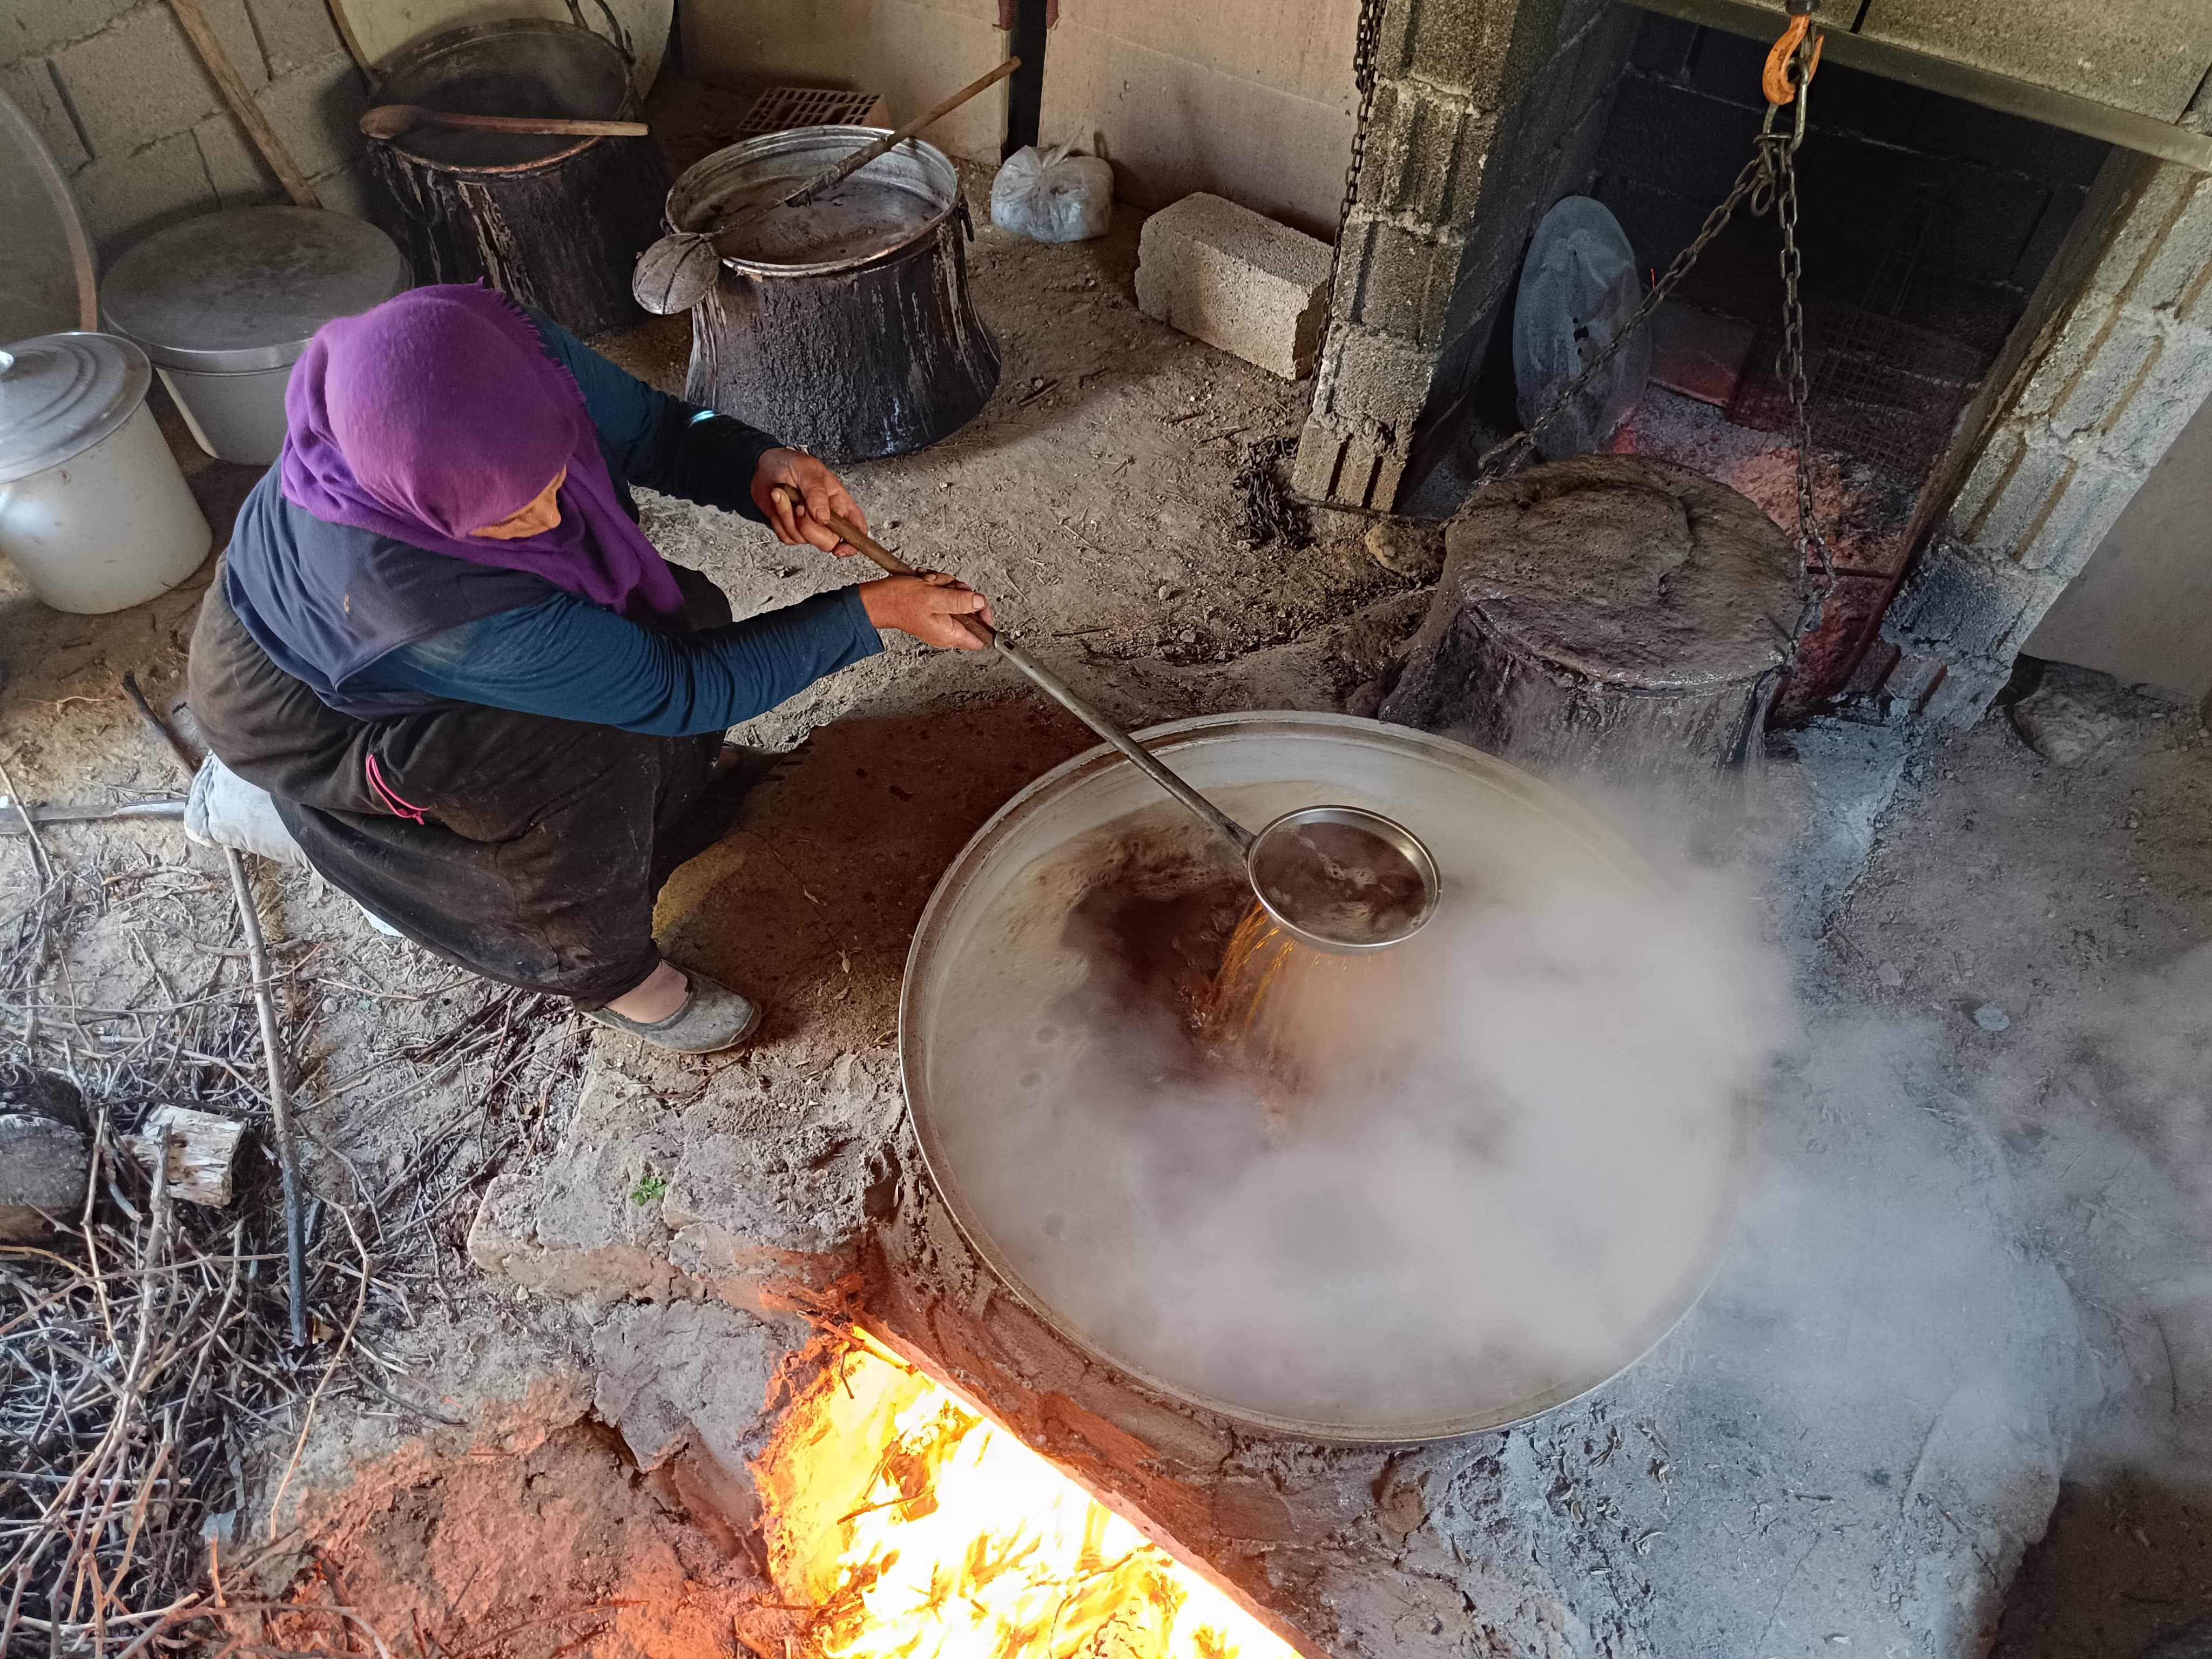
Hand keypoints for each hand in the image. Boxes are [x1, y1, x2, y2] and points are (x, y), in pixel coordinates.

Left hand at [752, 448, 866, 555]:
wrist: (763, 466)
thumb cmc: (789, 462)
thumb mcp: (806, 470)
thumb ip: (817, 493)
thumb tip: (824, 518)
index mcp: (839, 501)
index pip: (857, 527)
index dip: (853, 542)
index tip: (840, 547)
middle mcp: (826, 515)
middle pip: (829, 541)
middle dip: (809, 528)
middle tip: (800, 507)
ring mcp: (809, 524)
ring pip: (804, 539)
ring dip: (788, 517)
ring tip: (784, 495)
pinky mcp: (791, 527)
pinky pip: (787, 538)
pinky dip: (779, 522)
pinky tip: (779, 504)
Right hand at [859, 573, 994, 650]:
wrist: (877, 598)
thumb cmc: (898, 601)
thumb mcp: (935, 597)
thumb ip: (961, 601)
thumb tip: (980, 601)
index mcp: (949, 634)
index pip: (980, 638)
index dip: (985, 618)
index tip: (980, 601)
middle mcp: (945, 630)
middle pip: (970, 611)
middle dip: (961, 593)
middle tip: (947, 588)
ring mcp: (939, 619)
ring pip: (956, 598)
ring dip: (946, 585)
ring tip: (931, 583)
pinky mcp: (932, 609)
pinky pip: (944, 594)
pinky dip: (936, 585)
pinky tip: (926, 582)